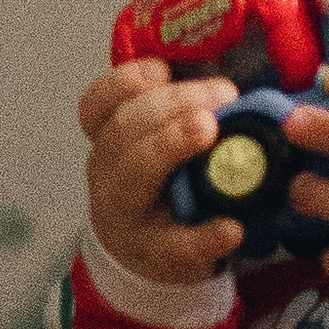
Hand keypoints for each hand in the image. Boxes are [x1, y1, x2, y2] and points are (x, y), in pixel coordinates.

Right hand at [76, 59, 243, 284]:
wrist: (149, 259)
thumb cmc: (163, 189)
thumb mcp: (157, 147)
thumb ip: (181, 114)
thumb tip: (230, 81)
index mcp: (111, 141)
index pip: (96, 106)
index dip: (122, 84)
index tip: (161, 69)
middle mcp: (108, 174)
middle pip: (122, 132)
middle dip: (171, 106)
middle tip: (222, 94)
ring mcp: (125, 216)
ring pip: (134, 177)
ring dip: (170, 146)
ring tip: (210, 131)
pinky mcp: (155, 255)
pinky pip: (176, 244)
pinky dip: (204, 236)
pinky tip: (231, 228)